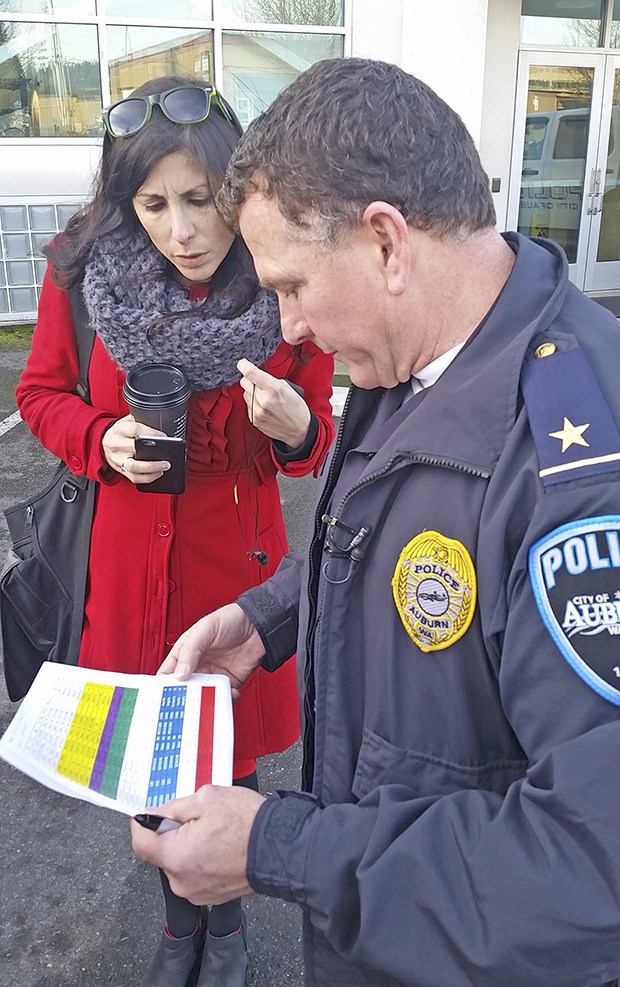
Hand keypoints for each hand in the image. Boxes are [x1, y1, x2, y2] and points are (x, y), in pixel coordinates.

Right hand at [102, 414, 168, 483]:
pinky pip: (134, 477)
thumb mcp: (126, 421)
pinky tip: (158, 473)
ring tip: (164, 466)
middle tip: (167, 454)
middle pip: (135, 449)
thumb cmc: (119, 433)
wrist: (102, 443)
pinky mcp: (121, 470)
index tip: (163, 437)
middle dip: (154, 453)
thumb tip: (157, 427)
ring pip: (135, 467)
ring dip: (152, 468)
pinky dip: (148, 478)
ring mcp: (118, 459)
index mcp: (119, 429)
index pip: (135, 429)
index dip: (151, 433)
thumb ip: (139, 420)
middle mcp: (116, 444)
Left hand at [130, 785, 264, 904]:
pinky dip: (202, 858)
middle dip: (172, 832)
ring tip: (214, 829)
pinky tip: (221, 844)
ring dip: (188, 845)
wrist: (280, 848)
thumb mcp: (206, 798)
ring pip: (180, 862)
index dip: (142, 823)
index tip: (149, 813)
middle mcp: (181, 881)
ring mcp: (196, 891)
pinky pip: (195, 873)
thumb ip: (173, 807)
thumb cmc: (248, 824)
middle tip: (195, 815)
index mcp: (175, 857)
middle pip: (161, 852)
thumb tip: (153, 814)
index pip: (140, 842)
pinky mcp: (211, 896)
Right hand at [158, 603, 265, 695]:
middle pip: (185, 688)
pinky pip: (223, 696)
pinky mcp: (229, 681)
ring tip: (207, 701)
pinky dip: (224, 699)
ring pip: (203, 695)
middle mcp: (198, 665)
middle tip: (184, 705)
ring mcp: (214, 674)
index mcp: (186, 652)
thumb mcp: (205, 629)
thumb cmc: (231, 619)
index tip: (162, 696)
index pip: (168, 672)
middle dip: (184, 697)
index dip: (163, 685)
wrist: (258, 624)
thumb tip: (180, 673)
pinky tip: (227, 694)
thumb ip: (191, 650)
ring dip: (205, 700)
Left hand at [237, 358, 310, 447]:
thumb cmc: (296, 408)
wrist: (299, 429)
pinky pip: (248, 405)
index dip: (244, 365)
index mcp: (273, 388)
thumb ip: (269, 379)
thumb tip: (255, 375)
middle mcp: (263, 400)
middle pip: (244, 382)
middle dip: (250, 381)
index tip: (242, 364)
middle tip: (261, 385)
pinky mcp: (253, 419)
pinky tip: (265, 407)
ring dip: (252, 393)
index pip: (250, 373)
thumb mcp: (287, 387)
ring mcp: (257, 411)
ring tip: (265, 399)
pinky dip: (254, 404)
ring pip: (245, 394)